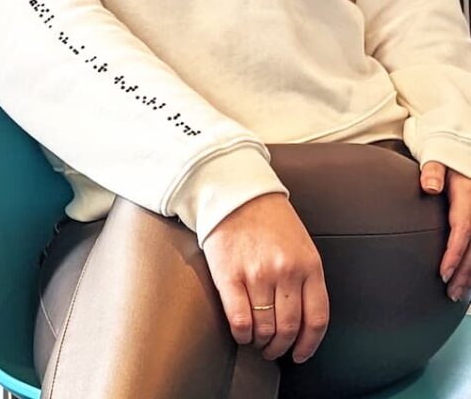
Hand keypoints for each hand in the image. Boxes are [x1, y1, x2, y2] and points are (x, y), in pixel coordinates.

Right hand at [202, 193, 329, 363]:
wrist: (235, 192)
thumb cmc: (268, 218)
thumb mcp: (301, 244)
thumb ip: (306, 278)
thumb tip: (303, 321)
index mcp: (309, 264)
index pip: (317, 319)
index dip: (309, 345)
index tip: (300, 354)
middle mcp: (286, 272)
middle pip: (289, 329)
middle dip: (281, 347)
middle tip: (273, 349)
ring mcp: (257, 274)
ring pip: (265, 329)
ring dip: (261, 343)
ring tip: (257, 340)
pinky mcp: (229, 275)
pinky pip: (240, 321)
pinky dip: (243, 335)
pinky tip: (242, 333)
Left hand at [420, 161, 470, 303]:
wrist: (461, 153)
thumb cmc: (447, 158)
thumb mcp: (438, 157)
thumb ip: (433, 170)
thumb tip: (430, 187)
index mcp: (468, 196)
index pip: (464, 230)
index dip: (454, 254)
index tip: (443, 273)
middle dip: (464, 273)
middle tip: (450, 293)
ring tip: (459, 294)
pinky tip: (469, 282)